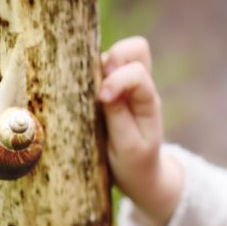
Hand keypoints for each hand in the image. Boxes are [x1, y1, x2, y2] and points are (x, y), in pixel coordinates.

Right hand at [99, 37, 182, 225]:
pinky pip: (102, 68)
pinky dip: (90, 71)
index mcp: (148, 101)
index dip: (118, 80)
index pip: (138, 73)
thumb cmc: (134, 163)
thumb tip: (105, 87)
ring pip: (117, 54)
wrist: (141, 176)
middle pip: (136, 49)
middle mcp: (140, 87)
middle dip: (114, 55)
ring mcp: (126, 86)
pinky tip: (78, 89)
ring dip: (99, 65)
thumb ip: (118, 115)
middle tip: (97, 80)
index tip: (102, 99)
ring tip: (85, 88)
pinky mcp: (111, 90)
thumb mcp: (127, 146)